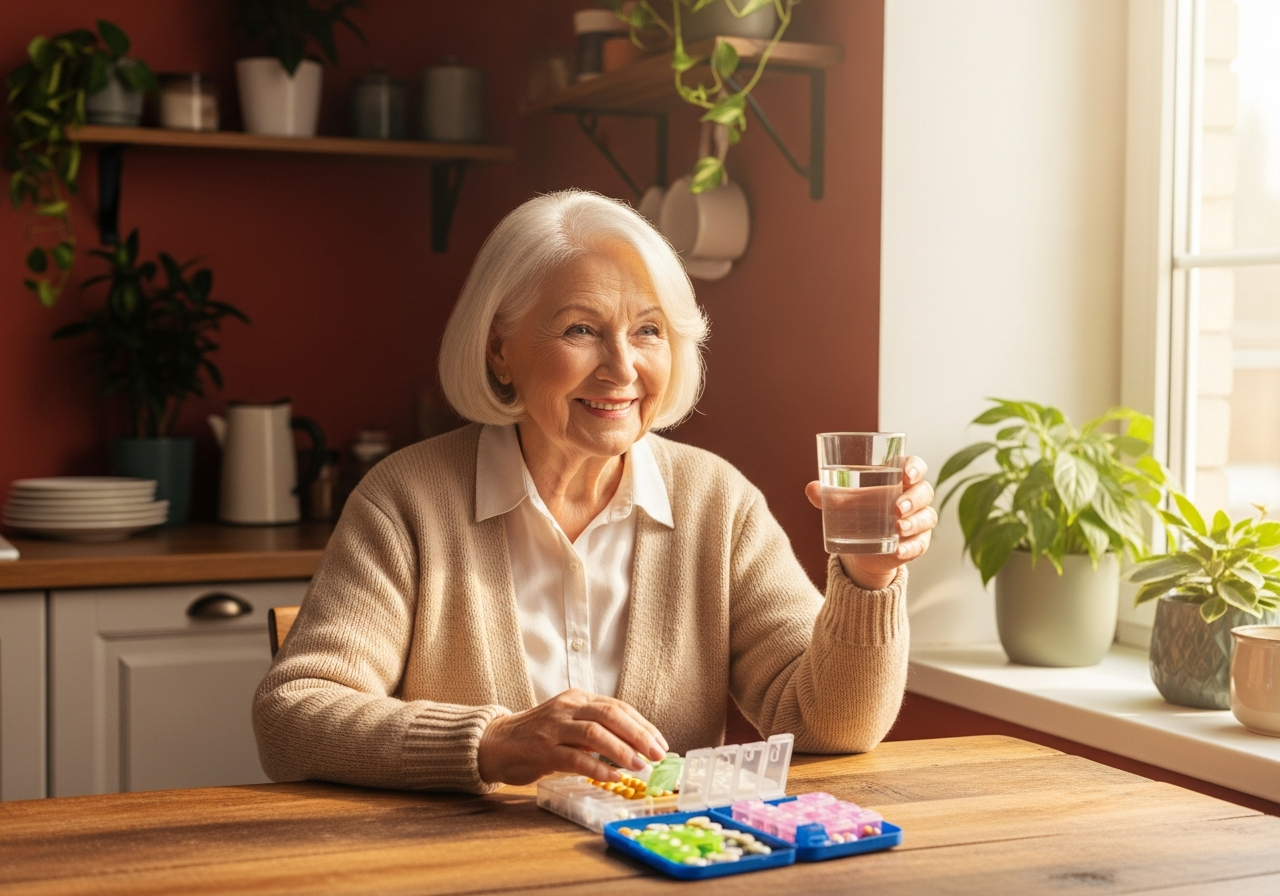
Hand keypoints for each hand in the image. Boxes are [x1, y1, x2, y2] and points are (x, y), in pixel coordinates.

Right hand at [477, 688, 668, 785]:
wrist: (496, 743)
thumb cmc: (538, 736)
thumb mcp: (569, 723)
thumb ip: (595, 729)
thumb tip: (634, 746)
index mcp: (577, 698)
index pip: (617, 707)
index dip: (642, 725)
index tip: (660, 742)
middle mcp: (567, 707)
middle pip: (610, 715)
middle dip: (638, 734)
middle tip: (657, 754)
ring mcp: (553, 728)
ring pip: (594, 733)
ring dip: (621, 750)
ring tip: (639, 765)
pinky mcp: (542, 749)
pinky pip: (574, 757)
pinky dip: (597, 767)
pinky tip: (613, 776)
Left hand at [806, 455, 936, 590]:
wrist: (861, 547)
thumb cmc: (857, 512)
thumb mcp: (843, 503)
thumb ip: (828, 496)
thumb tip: (811, 489)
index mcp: (898, 479)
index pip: (914, 466)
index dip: (915, 467)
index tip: (907, 474)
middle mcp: (913, 497)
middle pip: (924, 492)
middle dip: (913, 499)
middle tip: (897, 508)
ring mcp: (918, 520)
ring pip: (927, 517)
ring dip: (914, 522)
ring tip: (898, 528)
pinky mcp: (918, 543)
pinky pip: (920, 544)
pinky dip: (911, 547)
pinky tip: (899, 550)